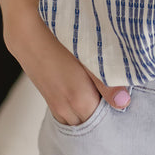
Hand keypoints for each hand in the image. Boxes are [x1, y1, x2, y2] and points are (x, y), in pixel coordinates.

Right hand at [4, 4, 130, 123]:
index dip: (118, 112)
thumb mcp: (89, 55)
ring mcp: (56, 107)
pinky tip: (88, 93)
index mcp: (79, 100)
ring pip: (80, 121)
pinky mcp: (49, 101)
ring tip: (103, 95)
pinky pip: (69, 116)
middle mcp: (66, 110)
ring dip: (91, 113)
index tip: (128, 101)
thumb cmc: (61, 37)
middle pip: (93, 124)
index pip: (106, 121)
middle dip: (106, 115)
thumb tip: (123, 102)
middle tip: (119, 98)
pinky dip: (80, 111)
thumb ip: (107, 82)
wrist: (27, 30)